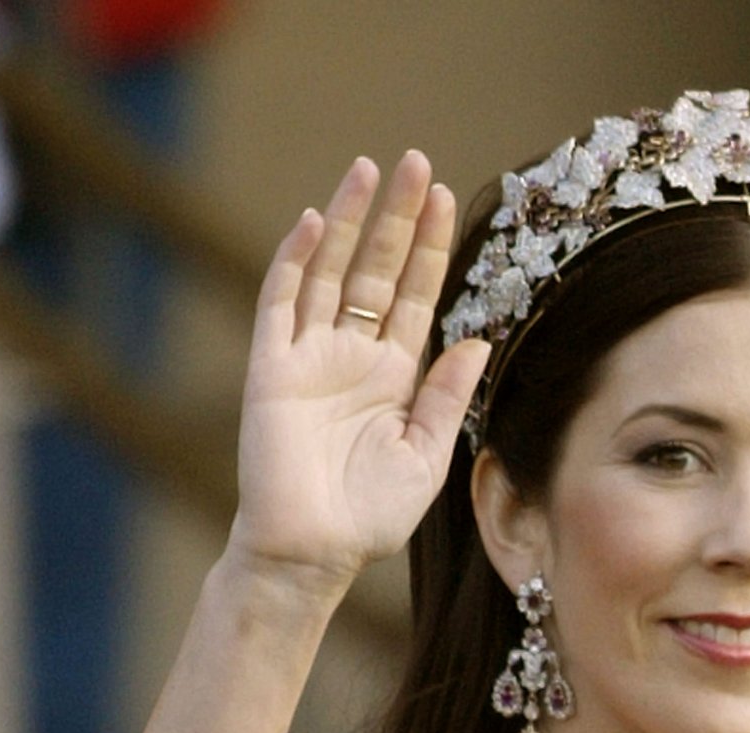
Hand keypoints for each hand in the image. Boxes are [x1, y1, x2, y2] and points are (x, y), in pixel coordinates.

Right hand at [226, 150, 488, 597]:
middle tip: (414, 162)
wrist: (312, 553)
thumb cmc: (370, 517)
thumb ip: (448, 397)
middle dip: (396, 218)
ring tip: (369, 170)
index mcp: (393, 376)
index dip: (431, 248)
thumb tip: (478, 340)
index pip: (415, 295)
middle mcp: (351, 356)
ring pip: (329, 272)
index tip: (446, 197)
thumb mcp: (426, 455)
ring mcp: (308, 358)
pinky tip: (316, 223)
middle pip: (377, 270)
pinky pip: (281, 304)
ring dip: (349, 222)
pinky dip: (295, 262)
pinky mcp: (271, 369)